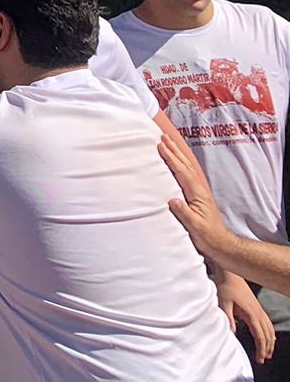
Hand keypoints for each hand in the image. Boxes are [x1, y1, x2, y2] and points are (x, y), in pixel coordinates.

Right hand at [162, 133, 233, 264]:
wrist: (221, 244)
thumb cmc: (207, 236)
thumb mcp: (194, 226)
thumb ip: (184, 212)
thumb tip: (173, 200)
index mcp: (197, 194)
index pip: (182, 172)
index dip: (171, 158)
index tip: (161, 146)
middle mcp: (199, 190)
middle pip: (185, 166)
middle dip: (174, 151)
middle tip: (164, 137)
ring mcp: (199, 192)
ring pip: (186, 169)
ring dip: (177, 155)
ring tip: (168, 144)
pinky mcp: (197, 196)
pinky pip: (187, 175)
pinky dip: (180, 165)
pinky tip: (177, 163)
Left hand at [218, 268, 275, 362]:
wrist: (230, 274)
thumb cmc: (226, 287)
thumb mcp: (223, 303)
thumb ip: (228, 318)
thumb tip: (233, 332)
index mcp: (251, 314)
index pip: (260, 337)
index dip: (261, 349)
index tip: (259, 359)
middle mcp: (259, 313)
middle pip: (267, 335)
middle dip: (266, 349)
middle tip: (262, 359)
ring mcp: (259, 310)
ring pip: (270, 330)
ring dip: (270, 342)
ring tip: (268, 353)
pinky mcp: (257, 307)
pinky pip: (268, 323)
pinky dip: (271, 333)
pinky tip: (271, 337)